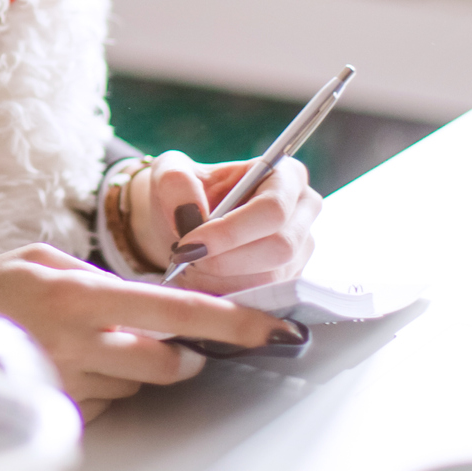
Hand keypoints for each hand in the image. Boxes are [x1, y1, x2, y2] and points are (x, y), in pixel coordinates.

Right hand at [0, 243, 302, 421]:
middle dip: (179, 352)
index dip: (230, 324)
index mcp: (80, 297)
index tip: (272, 330)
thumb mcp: (34, 261)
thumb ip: (94, 275)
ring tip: (84, 344)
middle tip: (160, 335)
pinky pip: (107, 403)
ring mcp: (72, 388)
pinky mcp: (62, 417)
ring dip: (131, 366)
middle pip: (170, 361)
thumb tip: (143, 294)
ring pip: (139, 383)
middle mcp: (81, 346)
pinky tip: (65, 366)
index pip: (176, 312)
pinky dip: (101, 386)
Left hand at [125, 152, 320, 294]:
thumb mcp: (169, 172)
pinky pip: (261, 298)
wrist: (185, 224)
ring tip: (187, 267)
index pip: (272, 209)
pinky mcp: (288, 281)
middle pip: (280, 247)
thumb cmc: (184, 192)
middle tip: (185, 259)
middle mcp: (303, 212)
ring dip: (221, 280)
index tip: (188, 244)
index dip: (230, 231)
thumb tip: (188, 212)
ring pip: (270, 279)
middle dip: (225, 260)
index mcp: (286, 176)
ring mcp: (300, 250)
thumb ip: (175, 182)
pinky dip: (225, 294)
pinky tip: (200, 280)